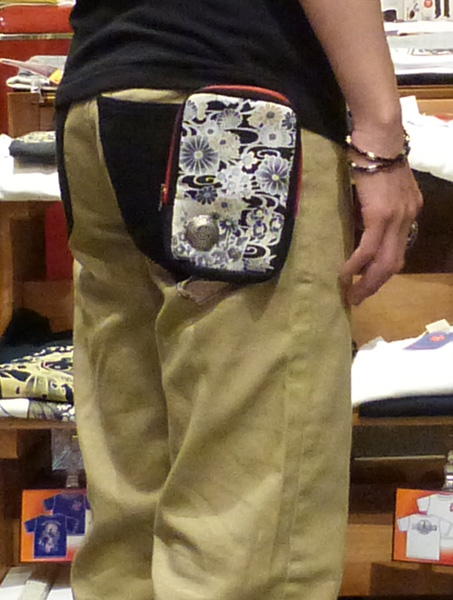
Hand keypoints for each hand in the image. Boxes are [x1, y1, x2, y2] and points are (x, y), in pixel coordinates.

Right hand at [340, 160, 422, 304]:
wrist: (379, 136)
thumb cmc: (374, 153)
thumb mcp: (381, 184)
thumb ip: (376, 203)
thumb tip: (360, 221)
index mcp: (410, 210)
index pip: (399, 248)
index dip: (385, 269)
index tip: (370, 280)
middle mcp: (407, 218)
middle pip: (395, 263)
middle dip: (377, 284)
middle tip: (359, 298)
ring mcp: (396, 218)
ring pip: (385, 262)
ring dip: (368, 282)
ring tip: (353, 294)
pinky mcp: (380, 216)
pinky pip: (368, 249)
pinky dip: (357, 265)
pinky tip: (346, 275)